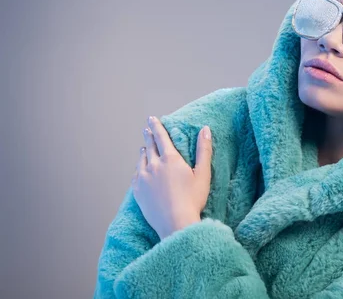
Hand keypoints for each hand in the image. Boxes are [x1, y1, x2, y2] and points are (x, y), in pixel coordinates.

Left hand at [131, 116, 212, 239]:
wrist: (175, 223)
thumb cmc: (192, 199)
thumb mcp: (203, 174)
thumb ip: (204, 150)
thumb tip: (205, 130)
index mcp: (170, 159)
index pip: (161, 137)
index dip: (157, 126)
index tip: (152, 119)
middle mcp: (154, 165)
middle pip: (149, 146)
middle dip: (149, 136)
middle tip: (146, 129)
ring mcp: (143, 178)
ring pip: (141, 160)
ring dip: (143, 152)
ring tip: (143, 148)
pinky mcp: (138, 191)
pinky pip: (136, 175)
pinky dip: (139, 168)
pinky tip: (140, 170)